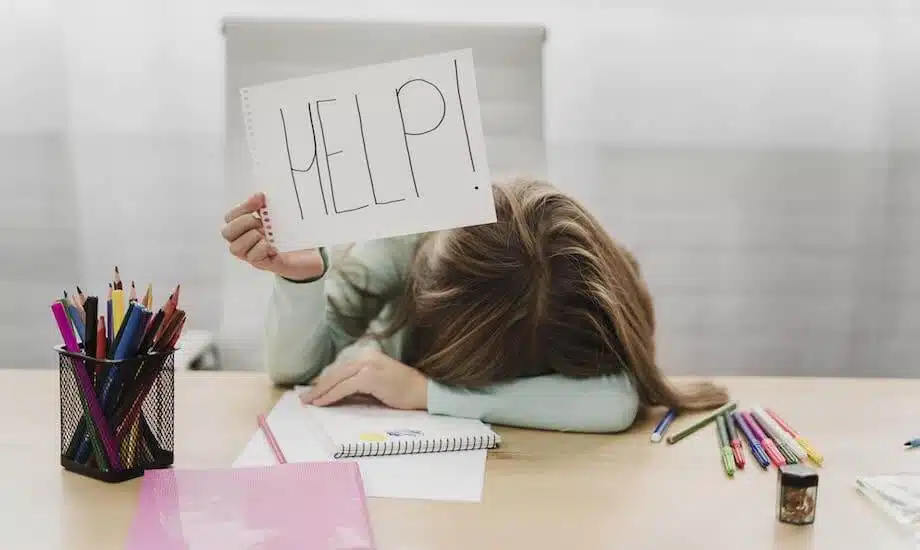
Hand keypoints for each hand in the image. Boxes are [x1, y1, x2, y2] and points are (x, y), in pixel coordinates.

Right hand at [221, 193, 323, 280]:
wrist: (309, 255)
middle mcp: (245, 243)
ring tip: (266, 236)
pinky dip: (262, 248)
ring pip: (235, 248)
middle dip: (243, 223)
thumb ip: (266, 207)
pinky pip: (253, 258)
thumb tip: (259, 196)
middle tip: (261, 222)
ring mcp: (252, 256)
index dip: (242, 207)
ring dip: (251, 237)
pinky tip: (274, 247)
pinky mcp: (265, 264)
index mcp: (246, 228)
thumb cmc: (290, 235)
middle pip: (227, 233)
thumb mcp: (277, 218)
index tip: (260, 200)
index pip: (230, 218)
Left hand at [300, 348, 428, 410]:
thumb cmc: (402, 391)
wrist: (423, 392)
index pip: (340, 369)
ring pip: (336, 379)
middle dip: (317, 386)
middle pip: (334, 373)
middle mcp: (365, 357)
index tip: (312, 391)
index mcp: (367, 356)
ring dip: (320, 392)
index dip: (324, 381)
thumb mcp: (376, 385)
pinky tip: (321, 403)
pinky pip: (344, 387)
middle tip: (303, 398)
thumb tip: (335, 394)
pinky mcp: (369, 376)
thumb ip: (357, 387)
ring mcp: (367, 365)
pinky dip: (330, 396)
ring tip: (308, 402)